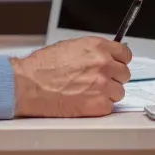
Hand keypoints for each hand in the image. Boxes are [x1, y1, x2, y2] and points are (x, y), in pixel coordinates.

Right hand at [10, 37, 132, 117]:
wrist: (28, 84)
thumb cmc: (42, 67)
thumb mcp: (70, 47)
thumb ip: (92, 52)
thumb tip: (104, 56)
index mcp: (98, 48)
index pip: (125, 54)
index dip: (119, 61)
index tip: (116, 65)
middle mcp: (103, 65)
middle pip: (124, 74)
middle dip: (113, 78)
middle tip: (98, 81)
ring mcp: (103, 85)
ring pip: (119, 92)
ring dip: (108, 93)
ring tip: (89, 93)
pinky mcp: (98, 105)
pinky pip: (109, 107)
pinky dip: (99, 107)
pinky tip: (85, 102)